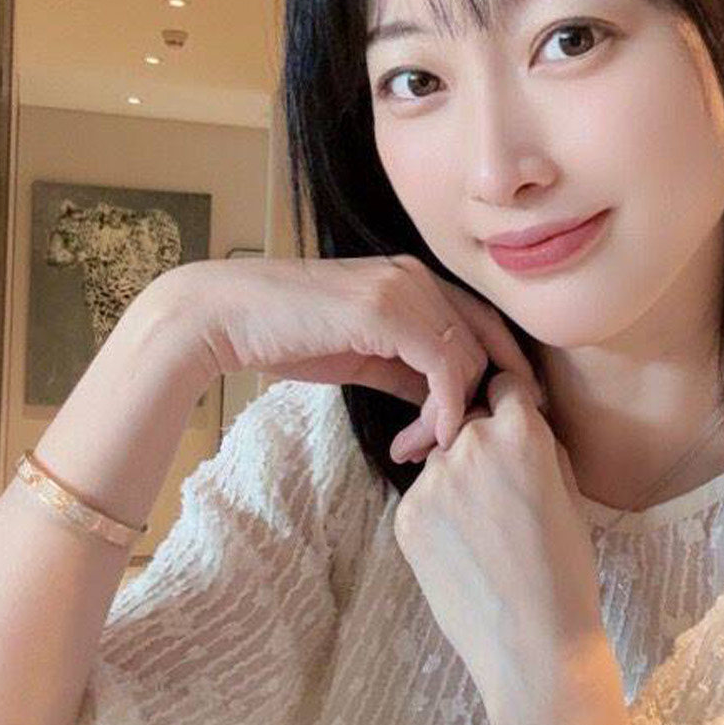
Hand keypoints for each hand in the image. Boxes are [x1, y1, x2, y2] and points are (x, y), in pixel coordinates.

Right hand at [140, 255, 541, 442]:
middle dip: (476, 403)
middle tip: (446, 448)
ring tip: (414, 449)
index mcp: (413, 278)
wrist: (225, 317)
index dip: (499, 373)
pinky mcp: (388, 312)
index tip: (488, 422)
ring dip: (448, 419)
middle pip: (485, 344)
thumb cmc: (283, 335)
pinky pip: (444, 370)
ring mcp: (404, 289)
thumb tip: (442, 400)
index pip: (483, 324)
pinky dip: (440, 413)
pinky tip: (417, 440)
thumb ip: (406, 369)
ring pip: (467, 361)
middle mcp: (416, 276)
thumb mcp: (360, 355)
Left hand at [391, 368, 609, 713]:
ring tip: (484, 533)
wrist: (532, 643)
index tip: (513, 423)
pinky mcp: (405, 516)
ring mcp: (431, 481)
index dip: (512, 405)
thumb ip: (542, 447)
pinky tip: (464, 553)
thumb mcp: (572, 494)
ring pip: (442, 462)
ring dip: (458, 481)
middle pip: (469, 423)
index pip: (505, 386)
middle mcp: (470, 443)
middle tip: (503, 494)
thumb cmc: (565, 572)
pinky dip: (439, 517)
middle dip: (483, 445)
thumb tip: (521, 423)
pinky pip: (423, 499)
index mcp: (520, 432)